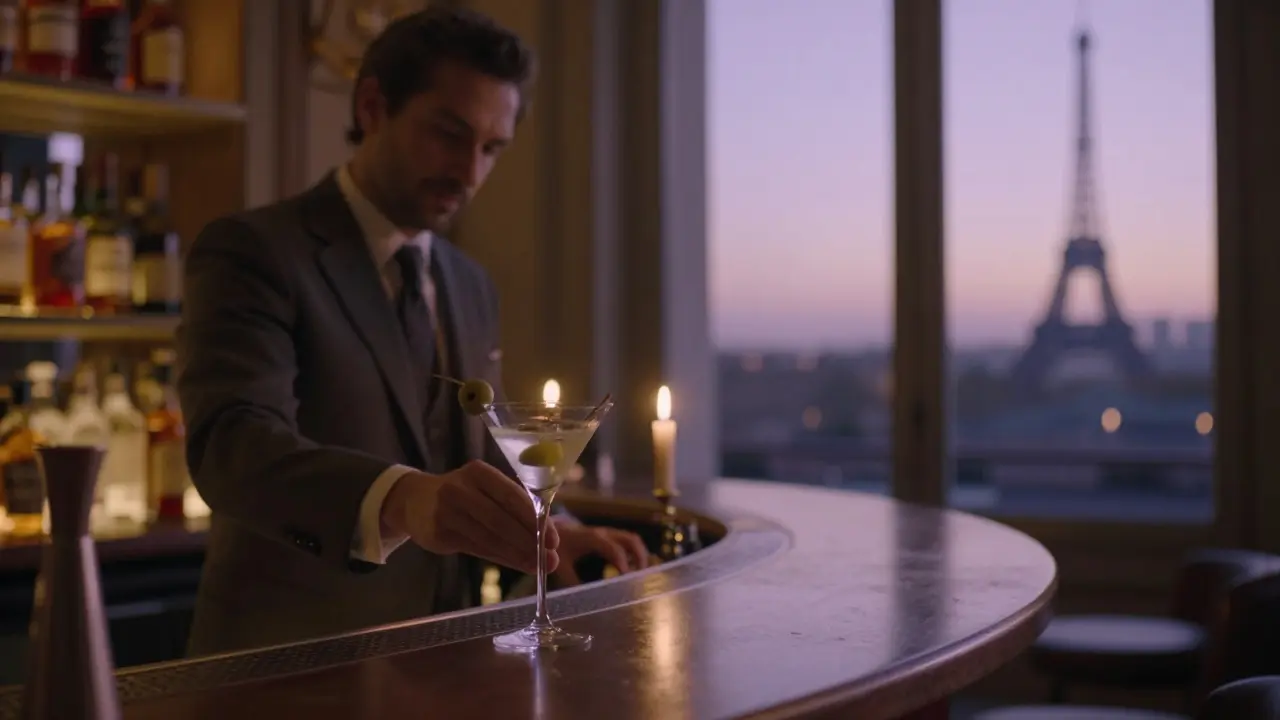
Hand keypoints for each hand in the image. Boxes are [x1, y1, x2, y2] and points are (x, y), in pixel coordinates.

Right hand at [381, 461, 560, 574]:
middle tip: (550, 560)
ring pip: (490, 537)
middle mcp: (461, 489)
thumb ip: (512, 507)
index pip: (513, 496)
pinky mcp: (439, 533)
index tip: (554, 540)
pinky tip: (516, 563)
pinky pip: (476, 548)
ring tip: (537, 567)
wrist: (414, 501)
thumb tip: (549, 535)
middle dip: (529, 542)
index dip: (536, 520)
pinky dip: (500, 558)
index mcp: (479, 472)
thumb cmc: (462, 495)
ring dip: (517, 554)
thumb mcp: (484, 489)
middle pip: (502, 519)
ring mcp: (447, 511)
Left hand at [551, 518, 650, 585]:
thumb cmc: (558, 547)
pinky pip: (628, 542)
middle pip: (631, 540)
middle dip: (640, 558)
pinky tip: (631, 571)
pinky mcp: (610, 536)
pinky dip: (634, 554)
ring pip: (633, 540)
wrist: (554, 529)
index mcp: (593, 539)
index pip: (614, 549)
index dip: (622, 563)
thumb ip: (572, 582)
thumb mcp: (562, 566)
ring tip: (640, 576)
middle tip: (641, 578)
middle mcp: (605, 534)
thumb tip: (584, 601)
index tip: (627, 579)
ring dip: (640, 556)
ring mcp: (609, 533)